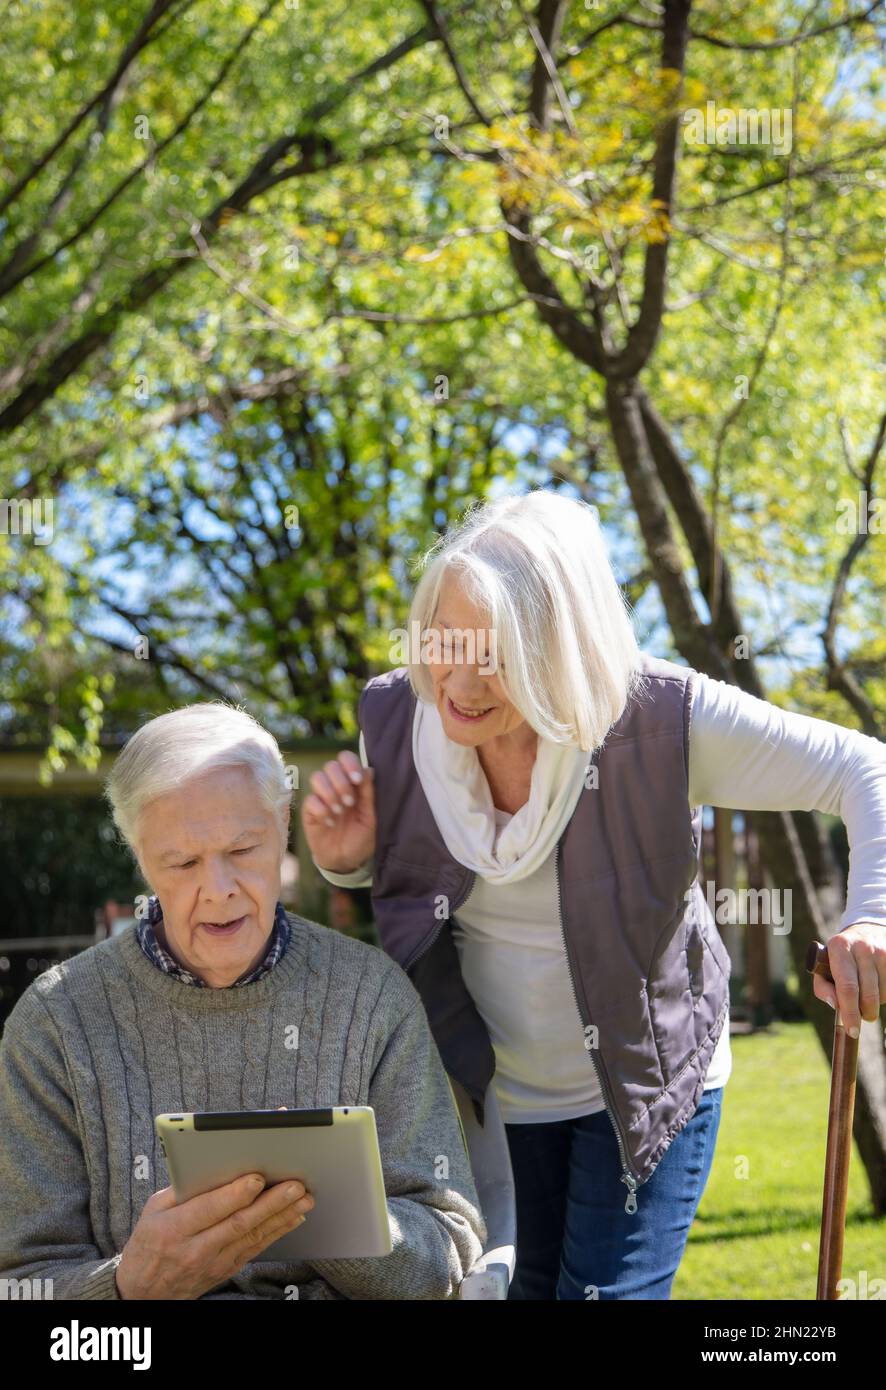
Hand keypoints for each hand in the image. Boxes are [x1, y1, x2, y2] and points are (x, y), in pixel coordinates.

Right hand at [115, 1172, 314, 1299]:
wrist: (144, 1291)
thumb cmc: (148, 1242)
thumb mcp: (153, 1210)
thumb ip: (182, 1188)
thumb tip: (215, 1163)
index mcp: (174, 1228)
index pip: (210, 1210)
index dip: (236, 1194)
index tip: (258, 1178)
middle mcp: (196, 1249)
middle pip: (239, 1223)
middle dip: (271, 1203)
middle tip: (295, 1185)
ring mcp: (214, 1262)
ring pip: (253, 1237)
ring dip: (282, 1216)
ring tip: (304, 1198)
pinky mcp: (226, 1270)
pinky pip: (255, 1249)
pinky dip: (277, 1232)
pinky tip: (294, 1217)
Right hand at [301, 749, 375, 873]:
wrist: (345, 860)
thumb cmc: (360, 837)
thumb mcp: (370, 817)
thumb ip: (368, 794)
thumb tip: (369, 769)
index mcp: (352, 783)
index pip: (346, 759)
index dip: (350, 764)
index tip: (357, 781)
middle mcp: (335, 786)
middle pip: (330, 765)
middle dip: (341, 782)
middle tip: (349, 802)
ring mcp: (321, 797)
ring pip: (317, 778)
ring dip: (330, 794)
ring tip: (339, 812)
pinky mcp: (309, 811)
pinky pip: (310, 800)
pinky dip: (321, 810)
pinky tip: (329, 823)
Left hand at [812, 921, 885, 1037]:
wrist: (867, 932)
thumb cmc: (840, 958)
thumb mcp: (824, 967)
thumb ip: (823, 988)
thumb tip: (837, 1006)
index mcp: (839, 947)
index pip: (847, 986)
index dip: (850, 1012)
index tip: (852, 1030)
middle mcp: (862, 947)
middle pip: (867, 995)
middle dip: (864, 1013)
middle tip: (860, 1018)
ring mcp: (881, 952)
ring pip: (881, 995)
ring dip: (873, 1004)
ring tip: (865, 992)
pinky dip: (883, 995)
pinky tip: (876, 985)